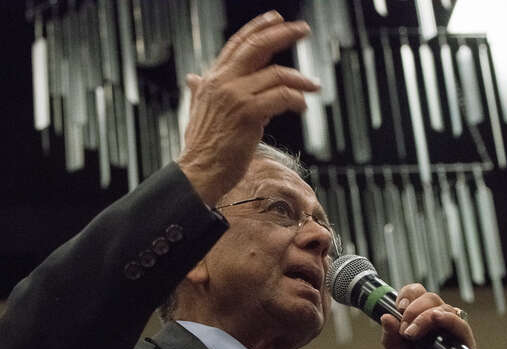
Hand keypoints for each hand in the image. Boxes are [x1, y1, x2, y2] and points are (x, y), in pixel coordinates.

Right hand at [177, 10, 319, 205]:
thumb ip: (199, 91)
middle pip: (258, 47)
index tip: (276, 19)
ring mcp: (236, 96)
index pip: (237, 43)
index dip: (258, 28)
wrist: (198, 172)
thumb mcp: (197, 111)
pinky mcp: (249, 114)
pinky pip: (282, 97)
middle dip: (284, 34)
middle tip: (303, 29)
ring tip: (313, 85)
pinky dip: (297, 99)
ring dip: (300, 78)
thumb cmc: (202, 147)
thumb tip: (192, 77)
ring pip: (276, 74)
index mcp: (212, 79)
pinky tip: (302, 106)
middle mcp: (223, 82)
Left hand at [380, 284, 473, 348]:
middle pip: (432, 298)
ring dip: (424, 314)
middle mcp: (439, 330)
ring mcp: (452, 339)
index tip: (397, 305)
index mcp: (422, 330)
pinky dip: (448, 319)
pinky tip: (435, 321)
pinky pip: (462, 327)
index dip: (408, 295)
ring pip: (445, 308)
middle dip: (413, 305)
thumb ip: (391, 341)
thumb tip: (386, 317)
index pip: (419, 298)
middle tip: (403, 324)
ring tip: (412, 332)